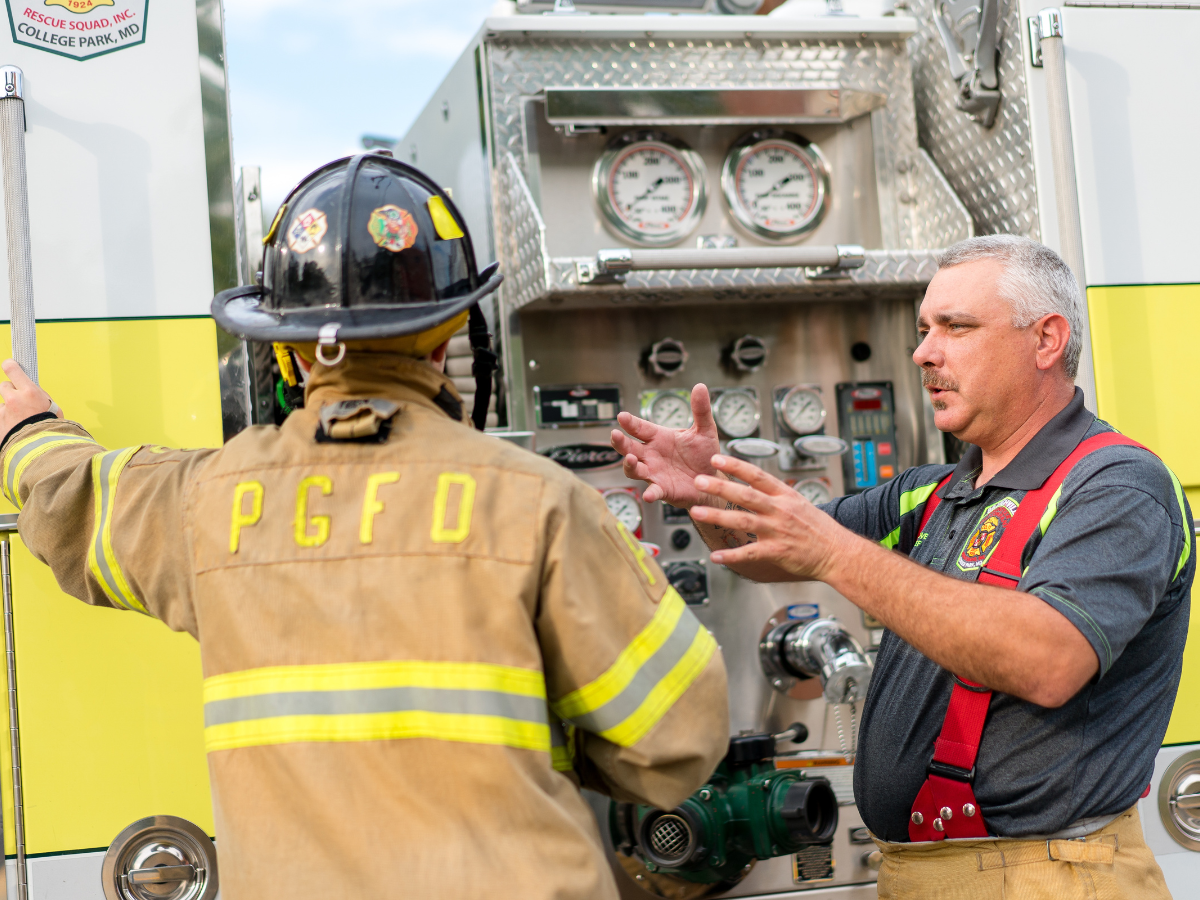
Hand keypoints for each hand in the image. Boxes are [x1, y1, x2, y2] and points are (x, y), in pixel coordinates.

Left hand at [0, 359, 60, 436]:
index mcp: (30, 392)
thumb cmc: (52, 429)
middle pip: (4, 386)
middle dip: (11, 392)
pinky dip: (6, 421)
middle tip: (20, 401)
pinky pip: (1, 417)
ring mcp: (4, 412)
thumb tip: (32, 390)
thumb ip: (39, 396)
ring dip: (8, 409)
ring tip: (20, 421)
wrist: (42, 449)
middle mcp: (14, 399)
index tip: (9, 365)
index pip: (12, 369)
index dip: (10, 366)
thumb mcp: (53, 408)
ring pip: (3, 404)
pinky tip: (15, 428)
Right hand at [610, 384, 722, 506]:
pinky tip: (649, 495)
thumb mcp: (704, 431)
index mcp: (659, 438)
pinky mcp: (663, 489)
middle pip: (629, 448)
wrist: (712, 480)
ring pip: (634, 469)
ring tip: (631, 459)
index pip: (640, 428)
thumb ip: (700, 410)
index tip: (622, 416)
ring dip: (630, 465)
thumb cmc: (704, 454)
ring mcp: (655, 472)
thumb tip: (700, 386)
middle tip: (615, 435)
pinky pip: (653, 491)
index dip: (630, 423)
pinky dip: (650, 493)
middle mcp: (652, 454)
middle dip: (620, 442)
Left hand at [689, 455, 860, 580]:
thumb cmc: (818, 528)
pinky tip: (715, 556)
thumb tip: (751, 485)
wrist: (838, 552)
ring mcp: (779, 530)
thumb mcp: (798, 503)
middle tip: (699, 480)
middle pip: (746, 495)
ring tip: (697, 512)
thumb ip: (774, 495)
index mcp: (785, 495)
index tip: (716, 459)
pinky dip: (732, 555)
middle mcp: (780, 510)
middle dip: (721, 486)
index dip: (736, 466)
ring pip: (743, 521)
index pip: (757, 476)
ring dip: (718, 516)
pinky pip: (750, 553)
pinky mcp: (778, 551)